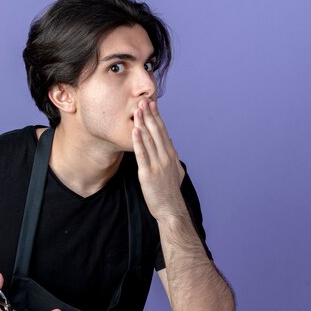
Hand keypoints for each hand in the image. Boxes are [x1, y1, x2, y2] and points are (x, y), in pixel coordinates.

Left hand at [132, 100, 186, 221]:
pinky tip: (135, 130)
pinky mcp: (148, 174)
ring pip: (149, 140)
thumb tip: (169, 141)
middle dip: (149, 115)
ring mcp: (157, 165)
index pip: (163, 131)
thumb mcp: (175, 170)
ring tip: (137, 110)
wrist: (171, 209)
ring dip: (143, 123)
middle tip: (143, 101)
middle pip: (156, 132)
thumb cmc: (170, 191)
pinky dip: (139, 141)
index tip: (152, 104)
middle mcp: (165, 157)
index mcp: (171, 155)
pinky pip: (142, 154)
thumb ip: (172, 155)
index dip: (157, 117)